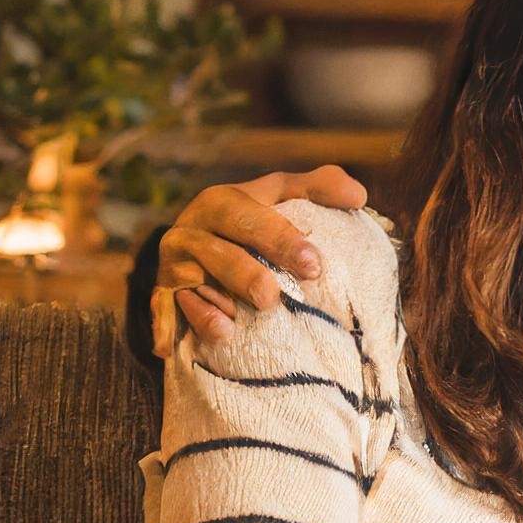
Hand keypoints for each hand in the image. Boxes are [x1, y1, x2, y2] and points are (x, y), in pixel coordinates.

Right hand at [149, 166, 366, 353]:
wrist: (196, 241)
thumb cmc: (250, 218)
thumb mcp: (279, 195)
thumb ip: (317, 188)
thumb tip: (359, 195)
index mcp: (221, 202)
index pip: (250, 217)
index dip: (281, 239)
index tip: (314, 265)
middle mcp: (192, 230)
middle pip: (220, 252)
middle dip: (248, 273)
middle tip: (273, 296)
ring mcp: (174, 265)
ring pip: (192, 284)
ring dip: (216, 301)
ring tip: (245, 315)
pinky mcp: (163, 294)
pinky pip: (169, 310)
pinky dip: (184, 323)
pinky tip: (216, 334)